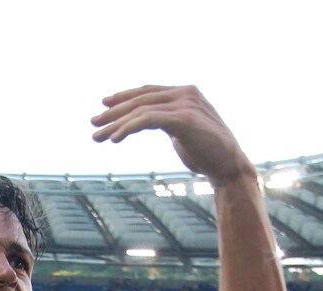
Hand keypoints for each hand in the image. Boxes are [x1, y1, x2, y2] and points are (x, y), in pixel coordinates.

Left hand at [91, 85, 254, 184]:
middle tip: (93, 124)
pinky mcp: (184, 119)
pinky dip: (129, 127)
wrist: (228, 167)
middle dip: (114, 112)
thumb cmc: (207, 153)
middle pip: (141, 99)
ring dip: (116, 123)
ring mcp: (186, 104)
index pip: (148, 91)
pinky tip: (116, 138)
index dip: (124, 97)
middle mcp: (185, 93)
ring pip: (141, 110)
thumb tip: (151, 120)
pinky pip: (149, 119)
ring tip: (98, 136)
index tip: (103, 106)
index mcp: (185, 93)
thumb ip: (168, 120)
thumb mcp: (183, 131)